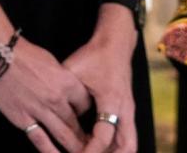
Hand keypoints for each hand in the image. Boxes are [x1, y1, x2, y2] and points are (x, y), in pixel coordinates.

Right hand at [0, 37, 89, 151]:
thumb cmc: (24, 53)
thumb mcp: (52, 61)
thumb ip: (63, 79)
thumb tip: (69, 92)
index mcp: (66, 82)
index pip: (85, 104)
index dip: (86, 112)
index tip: (85, 117)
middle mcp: (56, 98)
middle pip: (76, 123)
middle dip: (85, 136)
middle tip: (91, 144)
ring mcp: (39, 110)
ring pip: (63, 135)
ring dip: (74, 147)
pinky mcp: (22, 118)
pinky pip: (40, 139)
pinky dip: (50, 150)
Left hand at [64, 15, 139, 152]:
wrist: (116, 43)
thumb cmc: (94, 55)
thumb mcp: (74, 71)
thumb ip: (66, 93)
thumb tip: (56, 115)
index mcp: (111, 101)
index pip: (103, 137)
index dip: (89, 151)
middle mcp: (124, 109)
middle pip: (125, 147)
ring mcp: (129, 111)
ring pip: (130, 144)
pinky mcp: (129, 111)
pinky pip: (128, 136)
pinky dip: (117, 146)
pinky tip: (100, 149)